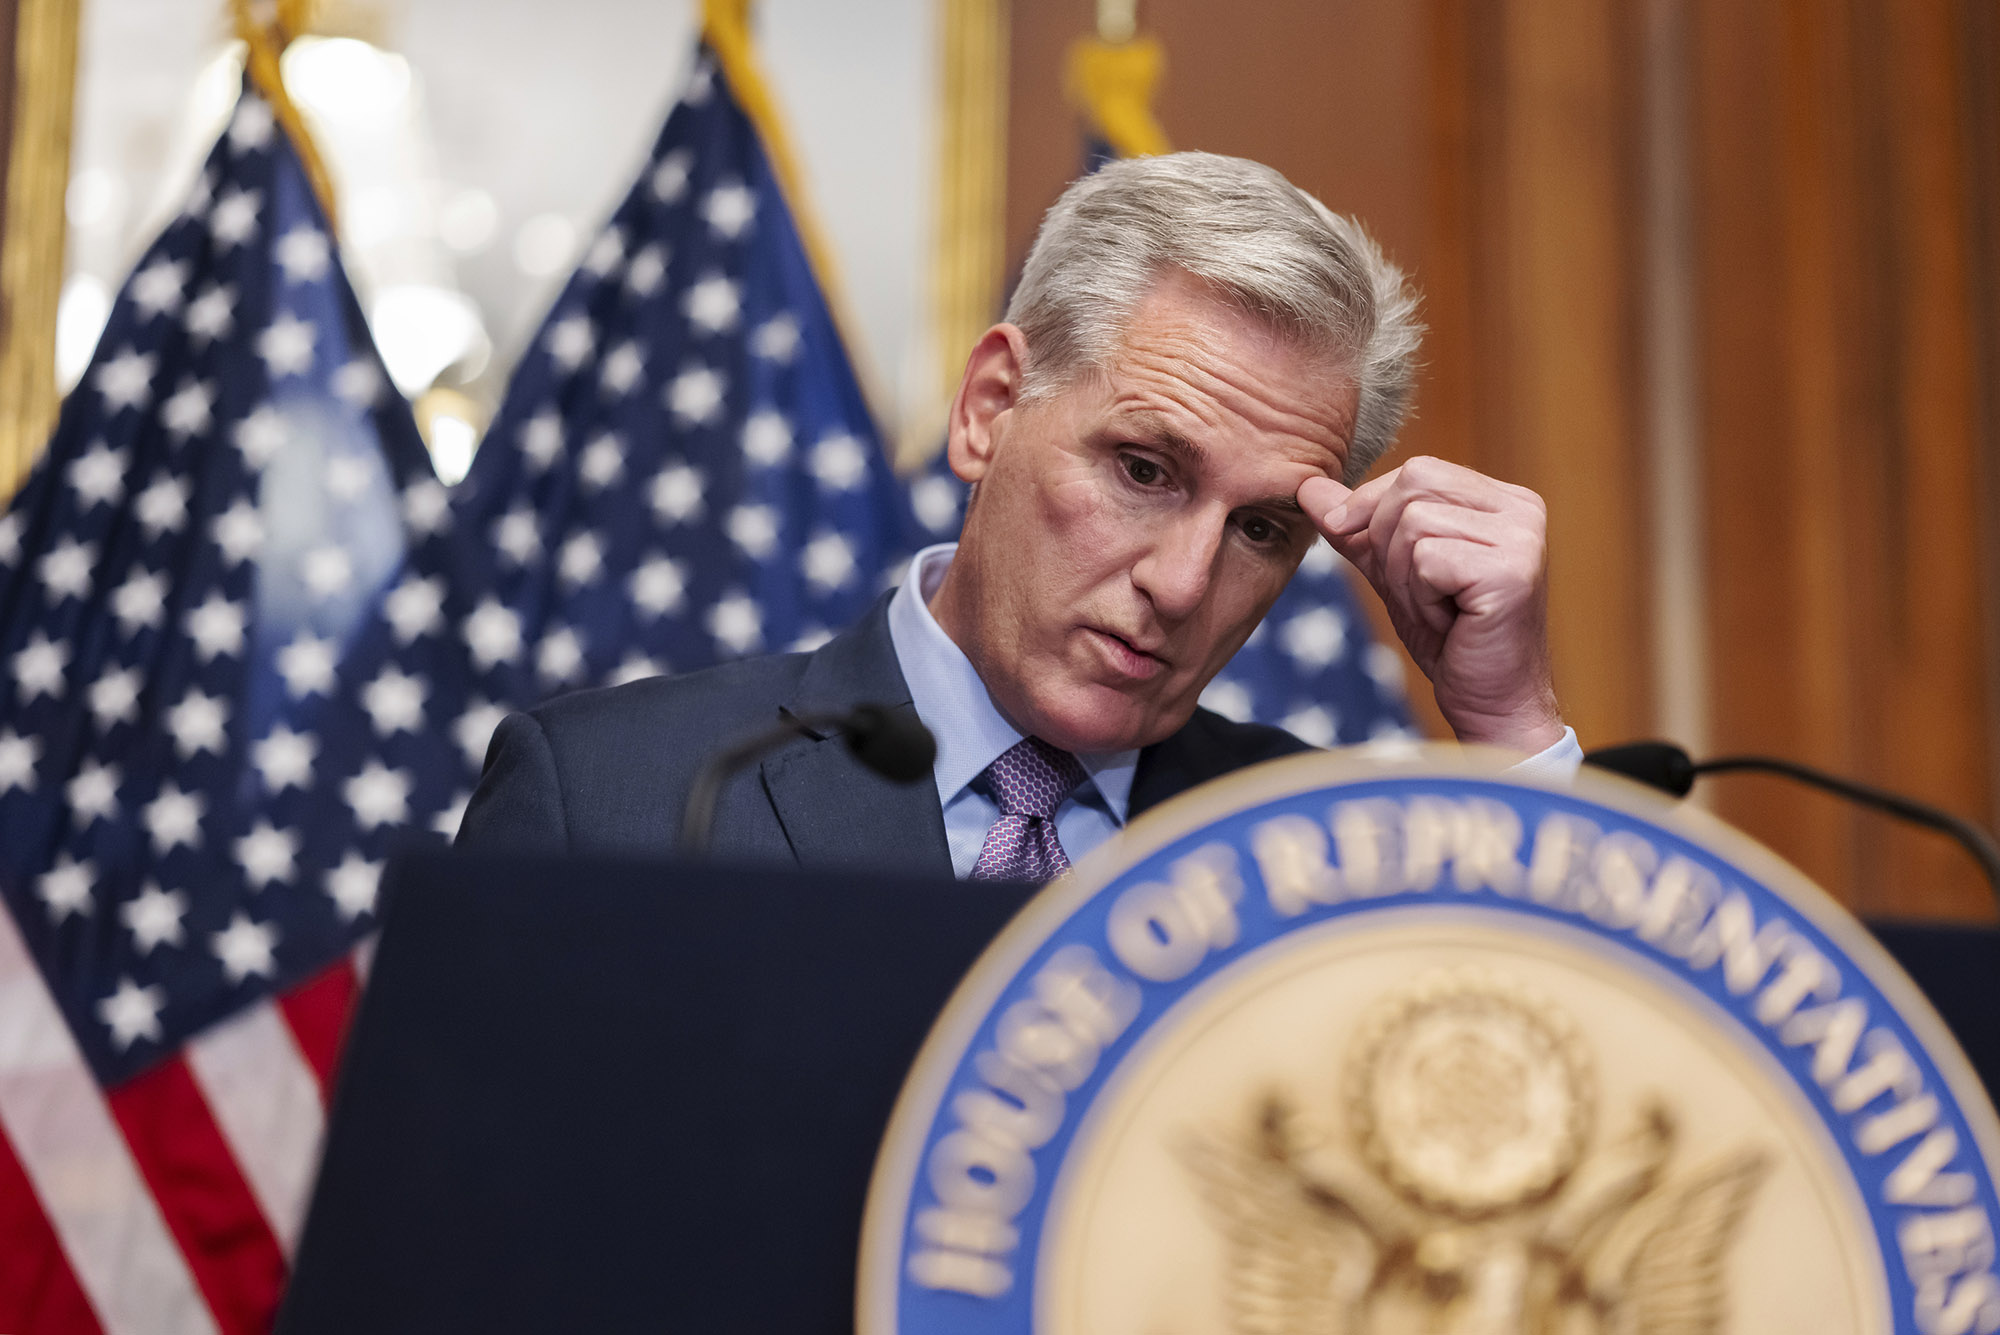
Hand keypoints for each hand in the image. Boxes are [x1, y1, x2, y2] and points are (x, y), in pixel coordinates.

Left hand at [1298, 457, 1563, 753]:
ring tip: (1440, 610)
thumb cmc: (1452, 638)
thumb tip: (1307, 487)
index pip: (1416, 471)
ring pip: (1412, 525)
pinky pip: (1426, 560)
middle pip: (1411, 487)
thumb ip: (1357, 529)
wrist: (1489, 702)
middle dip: (1390, 549)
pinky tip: (1452, 622)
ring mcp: (1521, 537)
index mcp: (1501, 499)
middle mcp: (1521, 508)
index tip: (1388, 566)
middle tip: (1422, 596)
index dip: (1376, 513)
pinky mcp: (1511, 571)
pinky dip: (1421, 599)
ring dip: (1406, 580)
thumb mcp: (1394, 572)